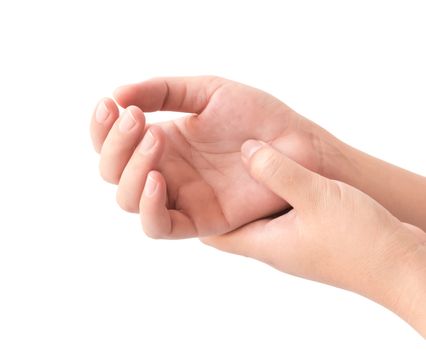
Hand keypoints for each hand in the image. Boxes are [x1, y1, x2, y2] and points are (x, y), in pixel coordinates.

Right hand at [90, 76, 335, 237]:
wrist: (296, 142)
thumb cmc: (258, 116)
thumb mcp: (207, 92)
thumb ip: (164, 91)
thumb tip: (117, 94)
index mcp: (164, 141)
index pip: (114, 142)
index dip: (102, 127)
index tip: (111, 104)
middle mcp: (166, 170)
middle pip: (113, 172)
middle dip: (117, 145)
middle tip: (137, 120)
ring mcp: (181, 196)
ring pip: (128, 199)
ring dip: (132, 170)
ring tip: (156, 139)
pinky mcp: (200, 220)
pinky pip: (159, 226)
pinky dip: (149, 206)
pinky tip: (160, 178)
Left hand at [202, 140, 425, 335]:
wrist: (403, 265)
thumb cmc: (362, 242)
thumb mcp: (316, 196)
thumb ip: (279, 172)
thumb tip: (248, 151)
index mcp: (263, 242)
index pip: (211, 231)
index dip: (192, 209)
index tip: (183, 180)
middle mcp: (270, 243)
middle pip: (228, 220)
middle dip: (213, 194)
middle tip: (204, 162)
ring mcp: (289, 239)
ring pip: (253, 211)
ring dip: (243, 188)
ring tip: (234, 157)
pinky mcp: (307, 232)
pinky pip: (277, 207)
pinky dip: (269, 187)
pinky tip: (272, 168)